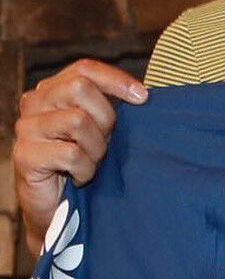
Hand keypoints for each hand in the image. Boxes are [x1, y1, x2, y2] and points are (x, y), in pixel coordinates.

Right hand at [13, 60, 147, 256]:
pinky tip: (81, 177)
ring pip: (77, 120)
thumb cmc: (84, 164)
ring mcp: (26, 129)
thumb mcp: (100, 129)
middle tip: (106, 141)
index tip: (143, 98)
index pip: (84, 69)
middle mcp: (34, 103)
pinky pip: (71, 153)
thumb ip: (110, 106)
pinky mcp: (25, 156)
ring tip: (92, 161)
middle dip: (105, 117)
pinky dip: (86, 169)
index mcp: (53, 90)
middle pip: (80, 88)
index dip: (116, 79)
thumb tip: (144, 93)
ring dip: (96, 147)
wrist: (60, 210)